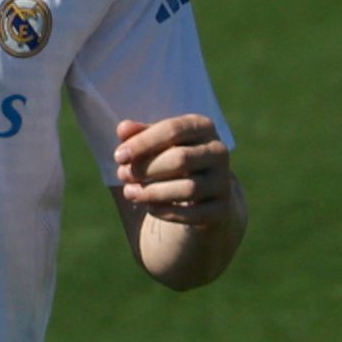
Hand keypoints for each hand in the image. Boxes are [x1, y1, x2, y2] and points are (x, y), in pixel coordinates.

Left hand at [113, 113, 234, 222]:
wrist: (204, 194)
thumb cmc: (172, 160)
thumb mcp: (157, 144)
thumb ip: (140, 135)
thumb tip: (123, 129)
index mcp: (202, 127)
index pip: (173, 130)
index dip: (143, 143)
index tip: (119, 156)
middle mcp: (218, 152)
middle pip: (180, 159)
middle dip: (146, 168)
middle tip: (122, 175)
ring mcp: (223, 182)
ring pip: (188, 189)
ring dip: (152, 192)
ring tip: (130, 192)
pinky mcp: (221, 209)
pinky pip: (194, 214)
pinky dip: (167, 211)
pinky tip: (150, 208)